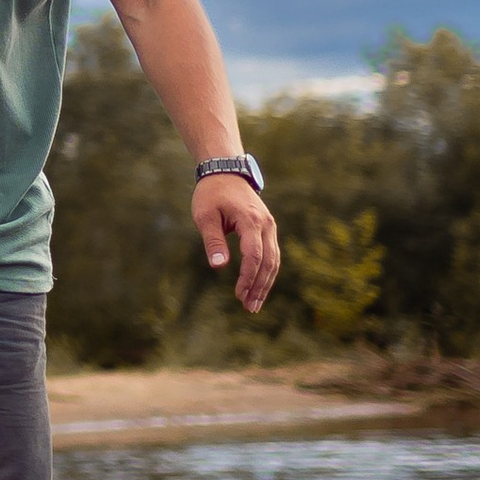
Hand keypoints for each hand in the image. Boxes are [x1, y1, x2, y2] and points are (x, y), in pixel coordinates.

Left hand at [193, 175, 278, 312]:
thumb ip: (213, 241)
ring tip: (254, 304)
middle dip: (259, 287)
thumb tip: (219, 266)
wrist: (225, 171)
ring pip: (274, 260)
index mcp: (250, 221)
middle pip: (269, 262)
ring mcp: (269, 226)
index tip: (238, 294)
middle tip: (249, 308)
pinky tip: (257, 286)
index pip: (254, 256)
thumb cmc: (211, 193)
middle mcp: (265, 224)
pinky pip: (271, 253)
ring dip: (265, 283)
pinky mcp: (267, 228)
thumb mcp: (205, 216)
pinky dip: (266, 271)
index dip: (248, 278)